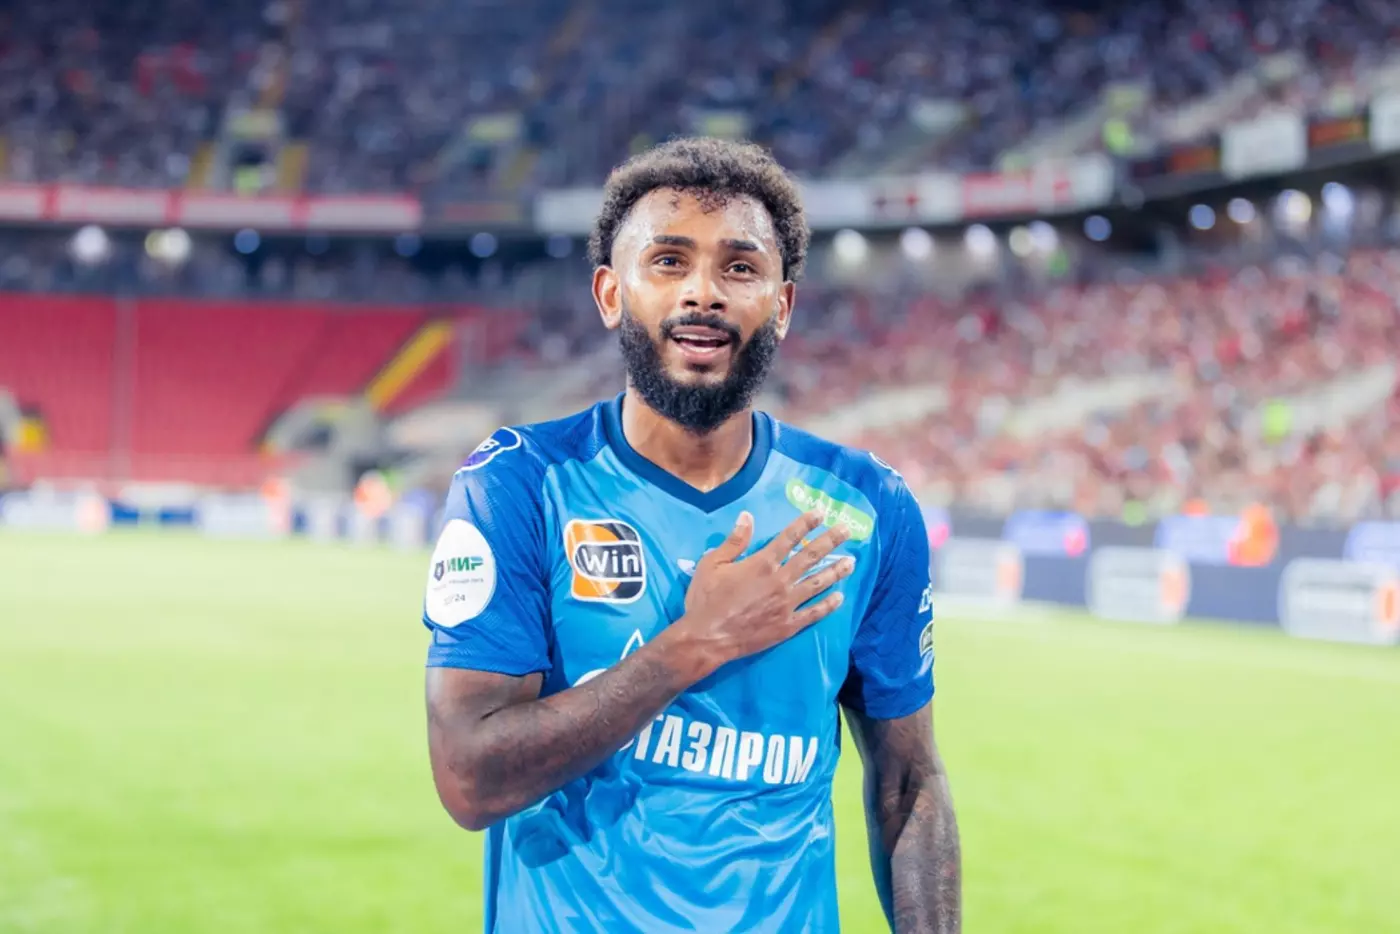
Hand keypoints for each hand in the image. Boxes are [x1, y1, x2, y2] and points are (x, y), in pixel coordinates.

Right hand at [674, 510, 855, 676]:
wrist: (707, 638)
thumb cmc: (706, 599)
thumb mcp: (712, 564)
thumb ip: (733, 541)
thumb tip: (747, 516)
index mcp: (761, 563)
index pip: (789, 538)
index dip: (805, 523)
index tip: (820, 513)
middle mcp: (779, 580)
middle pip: (810, 557)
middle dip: (830, 541)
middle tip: (846, 530)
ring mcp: (787, 604)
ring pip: (817, 583)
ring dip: (836, 571)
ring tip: (852, 563)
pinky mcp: (788, 625)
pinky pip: (814, 613)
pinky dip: (828, 605)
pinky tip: (840, 597)